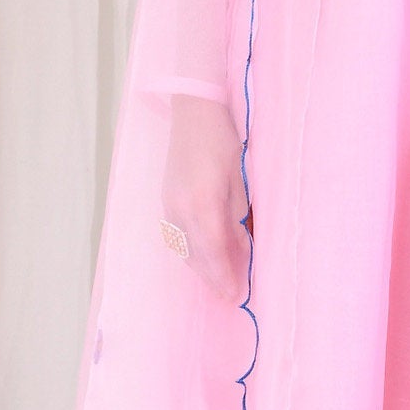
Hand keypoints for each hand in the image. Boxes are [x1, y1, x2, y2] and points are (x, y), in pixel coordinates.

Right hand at [162, 95, 251, 301]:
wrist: (194, 113)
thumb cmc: (225, 142)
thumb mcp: (242, 179)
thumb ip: (238, 216)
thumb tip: (243, 247)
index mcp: (203, 203)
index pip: (214, 251)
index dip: (224, 275)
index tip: (236, 296)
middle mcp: (180, 208)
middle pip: (196, 255)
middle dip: (212, 278)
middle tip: (229, 295)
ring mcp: (169, 205)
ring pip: (184, 248)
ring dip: (201, 266)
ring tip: (219, 280)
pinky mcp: (166, 200)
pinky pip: (177, 236)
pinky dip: (191, 250)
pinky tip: (204, 255)